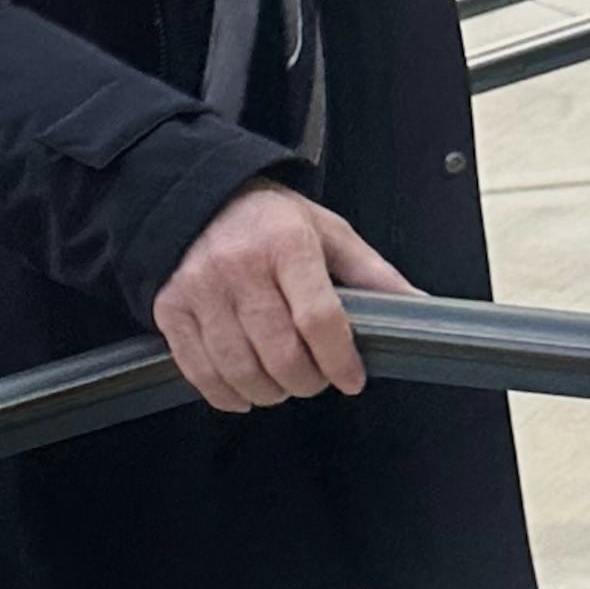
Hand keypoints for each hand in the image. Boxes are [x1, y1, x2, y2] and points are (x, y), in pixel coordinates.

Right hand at [150, 180, 413, 413]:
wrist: (197, 194)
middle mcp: (240, 267)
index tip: (351, 378)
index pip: (320, 320)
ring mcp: (200, 290)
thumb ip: (372, 273)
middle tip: (315, 377)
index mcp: (287, 244)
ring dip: (270, 392)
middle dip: (307, 382)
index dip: (340, 361)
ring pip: (240, 370)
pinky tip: (244, 389)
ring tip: (281, 382)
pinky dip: (226, 394)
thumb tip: (419, 307)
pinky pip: (200, 372)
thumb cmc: (268, 218)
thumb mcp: (327, 231)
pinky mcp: (171, 309)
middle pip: (281, 354)